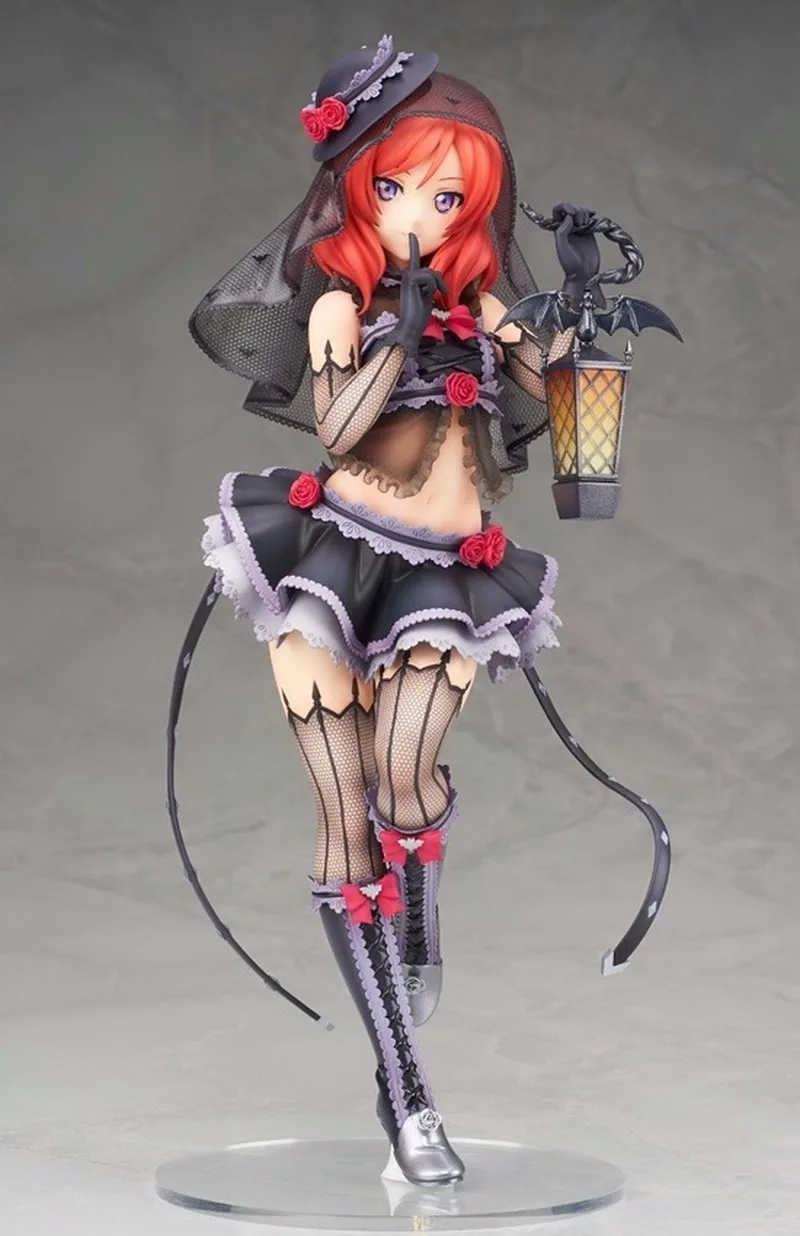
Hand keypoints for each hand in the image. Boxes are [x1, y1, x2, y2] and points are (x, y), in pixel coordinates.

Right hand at [389, 233, 447, 357]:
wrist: (410, 327)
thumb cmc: (419, 316)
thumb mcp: (428, 297)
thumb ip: (431, 285)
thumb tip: (437, 279)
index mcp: (411, 278)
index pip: (414, 258)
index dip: (413, 246)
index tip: (412, 234)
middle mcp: (408, 275)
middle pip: (432, 270)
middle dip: (439, 281)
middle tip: (442, 293)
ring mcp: (408, 277)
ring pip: (432, 273)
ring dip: (437, 286)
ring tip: (432, 297)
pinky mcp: (410, 280)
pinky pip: (430, 278)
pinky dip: (433, 288)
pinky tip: (426, 297)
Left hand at [553, 203, 605, 307]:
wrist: (583, 274)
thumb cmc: (570, 264)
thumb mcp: (562, 248)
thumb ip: (562, 231)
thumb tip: (568, 216)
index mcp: (559, 230)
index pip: (557, 211)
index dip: (564, 207)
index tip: (571, 213)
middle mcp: (568, 228)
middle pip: (570, 209)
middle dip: (576, 210)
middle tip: (580, 221)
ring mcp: (579, 229)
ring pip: (580, 212)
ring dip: (583, 213)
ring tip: (585, 224)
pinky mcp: (589, 232)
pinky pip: (589, 218)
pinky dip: (590, 213)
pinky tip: (593, 214)